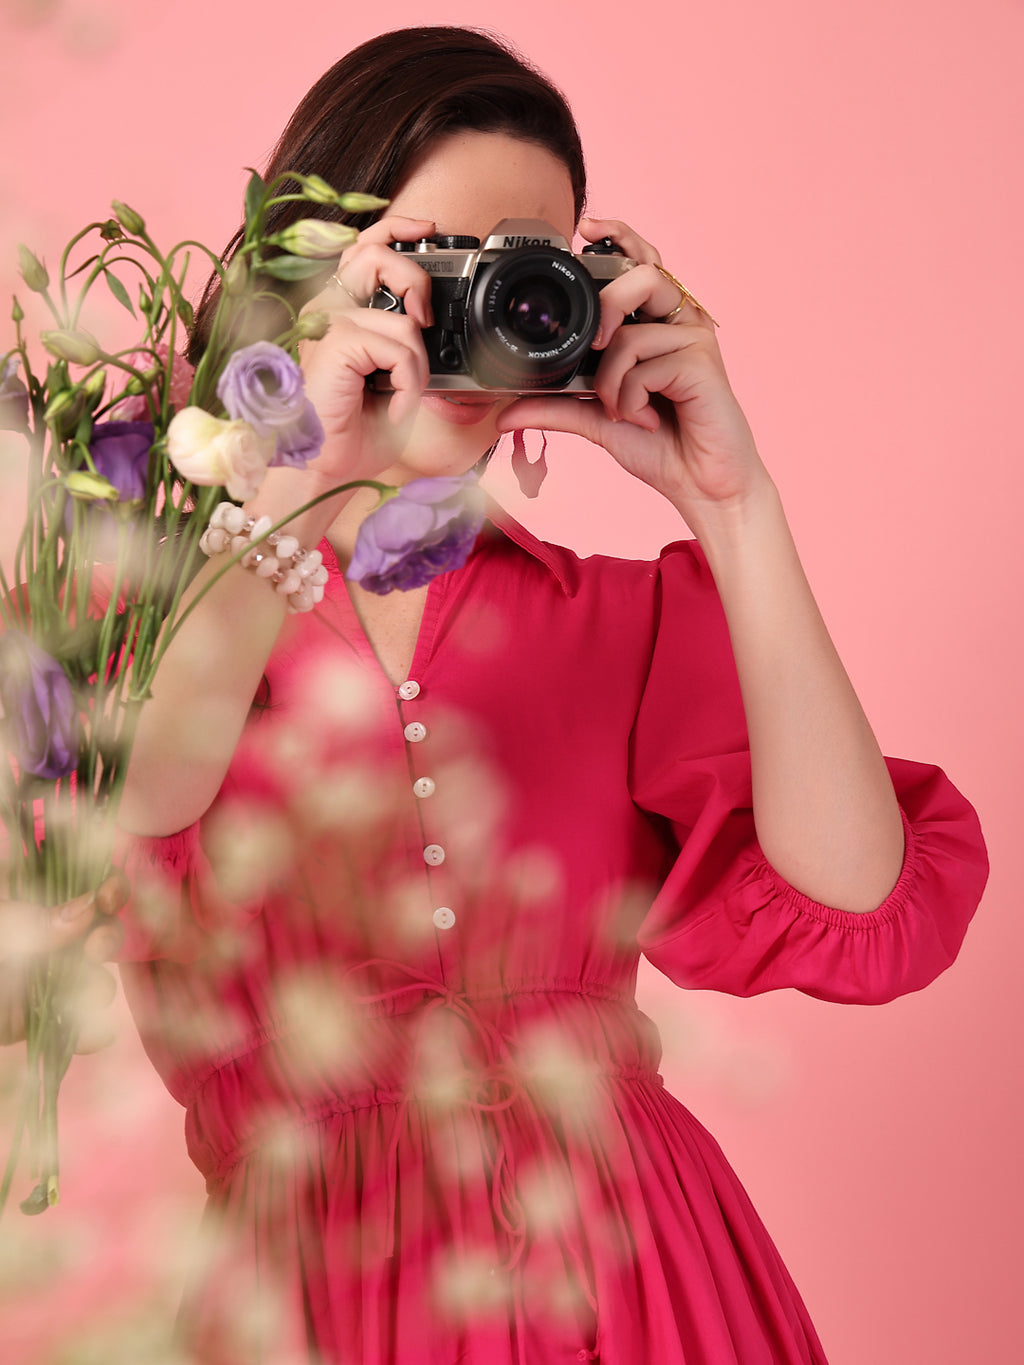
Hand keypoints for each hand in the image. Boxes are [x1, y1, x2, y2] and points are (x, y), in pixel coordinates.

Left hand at [0, 873, 127, 1051]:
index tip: (109, 897)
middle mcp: (45, 936)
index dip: (107, 887)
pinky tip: (95, 1036)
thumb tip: (87, 909)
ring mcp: (45, 978)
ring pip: (94, 978)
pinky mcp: (41, 1018)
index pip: (83, 882)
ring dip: (99, 987)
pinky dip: (91, 1034)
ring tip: (84, 999)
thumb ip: (31, 921)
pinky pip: (77, 1027)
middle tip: (95, 952)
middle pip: (100, 929)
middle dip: (108, 939)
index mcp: (29, 899)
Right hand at [293, 215, 437, 486]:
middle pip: (375, 253)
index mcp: (338, 311)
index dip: (397, 229)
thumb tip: (434, 326)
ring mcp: (326, 323)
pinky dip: (408, 382)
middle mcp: (326, 309)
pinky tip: (393, 405)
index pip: (364, 248)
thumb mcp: (392, 380)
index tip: (427, 230)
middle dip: (415, 279)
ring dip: (415, 364)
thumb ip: (408, 346)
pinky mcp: (334, 342)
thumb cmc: (352, 430)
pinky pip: (399, 347)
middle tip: (425, 321)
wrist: (324, 468)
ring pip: (400, 317)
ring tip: (402, 393)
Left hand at [496, 217, 772, 536]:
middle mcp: (678, 323)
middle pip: (642, 275)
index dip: (618, 237)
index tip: (585, 230)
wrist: (701, 485)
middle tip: (593, 345)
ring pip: (632, 329)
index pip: (640, 262)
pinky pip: (646, 364)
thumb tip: (504, 412)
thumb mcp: (596, 421)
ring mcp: (694, 339)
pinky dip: (629, 398)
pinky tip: (644, 418)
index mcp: (656, 324)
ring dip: (611, 376)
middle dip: (606, 306)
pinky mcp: (703, 362)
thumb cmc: (660, 446)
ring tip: (617, 407)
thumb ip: (553, 408)